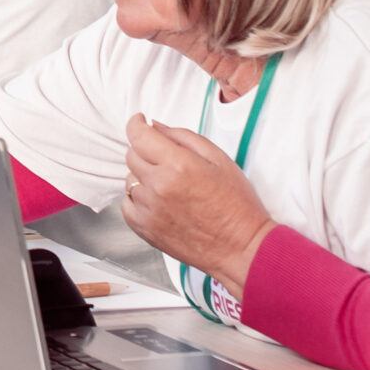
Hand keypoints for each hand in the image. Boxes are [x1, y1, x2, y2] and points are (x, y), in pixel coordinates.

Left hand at [121, 114, 273, 296]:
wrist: (242, 248)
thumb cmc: (237, 205)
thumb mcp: (219, 159)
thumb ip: (183, 137)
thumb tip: (156, 126)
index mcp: (177, 165)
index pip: (139, 136)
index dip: (136, 124)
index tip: (139, 121)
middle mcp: (158, 186)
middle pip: (132, 155)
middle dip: (145, 150)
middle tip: (166, 159)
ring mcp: (149, 210)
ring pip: (129, 180)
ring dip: (143, 177)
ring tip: (171, 186)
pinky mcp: (145, 230)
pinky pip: (127, 204)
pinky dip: (138, 199)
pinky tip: (159, 202)